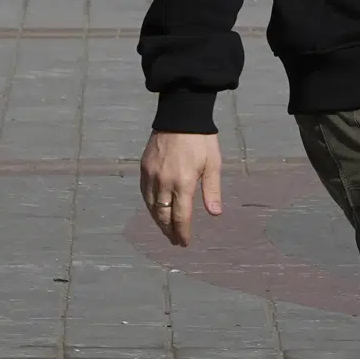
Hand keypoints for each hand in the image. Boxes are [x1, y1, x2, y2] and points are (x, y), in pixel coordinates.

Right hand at [139, 130, 223, 247]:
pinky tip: (155, 211)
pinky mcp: (144, 168)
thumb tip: (215, 214)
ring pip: (151, 206)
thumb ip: (212, 190)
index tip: (184, 242)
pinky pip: (144, 193)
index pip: (180, 217)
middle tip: (175, 241)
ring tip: (165, 230)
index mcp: (183, 183)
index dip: (182, 232)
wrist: (180, 116)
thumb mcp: (213, 164)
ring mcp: (151, 175)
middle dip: (169, 231)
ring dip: (158, 221)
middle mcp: (164, 182)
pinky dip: (149, 206)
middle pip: (163, 216)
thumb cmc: (201, 140)